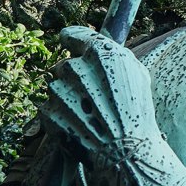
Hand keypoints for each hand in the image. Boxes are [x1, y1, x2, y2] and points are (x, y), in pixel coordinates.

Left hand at [40, 26, 157, 166]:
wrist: (126, 151)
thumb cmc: (138, 112)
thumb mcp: (137, 75)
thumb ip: (113, 56)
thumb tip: (97, 48)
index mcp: (100, 53)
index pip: (72, 35)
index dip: (73, 41)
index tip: (72, 44)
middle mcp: (75, 67)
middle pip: (66, 65)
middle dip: (77, 77)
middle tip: (94, 95)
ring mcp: (58, 91)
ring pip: (58, 87)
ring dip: (69, 97)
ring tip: (91, 115)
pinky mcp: (48, 112)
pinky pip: (51, 108)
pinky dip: (63, 115)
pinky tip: (82, 125)